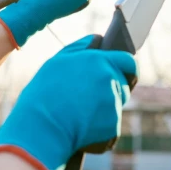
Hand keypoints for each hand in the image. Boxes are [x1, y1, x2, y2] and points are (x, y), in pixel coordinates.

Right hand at [0, 35, 136, 169]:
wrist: (41, 129)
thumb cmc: (44, 94)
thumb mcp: (57, 62)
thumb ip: (81, 48)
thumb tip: (98, 40)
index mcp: (99, 61)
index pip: (128, 61)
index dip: (128, 68)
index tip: (126, 73)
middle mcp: (110, 79)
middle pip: (123, 85)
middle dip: (111, 90)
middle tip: (89, 98)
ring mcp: (114, 102)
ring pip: (116, 106)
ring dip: (105, 109)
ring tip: (80, 113)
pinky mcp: (113, 125)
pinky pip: (111, 126)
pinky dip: (100, 128)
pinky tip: (81, 128)